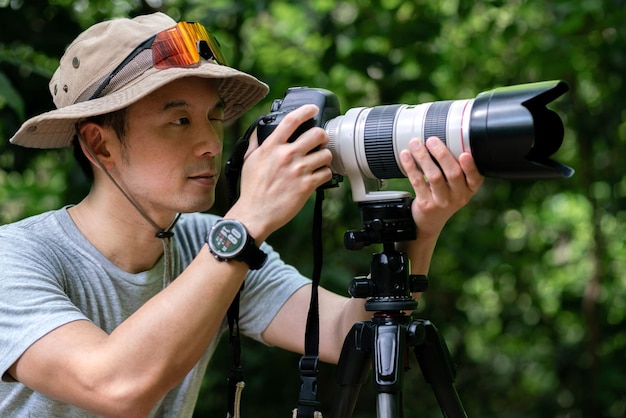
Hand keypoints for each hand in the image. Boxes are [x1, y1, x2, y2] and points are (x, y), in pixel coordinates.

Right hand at [228, 105, 332, 240]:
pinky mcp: (307, 186)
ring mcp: (298, 170)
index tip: (313, 108)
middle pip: (317, 134)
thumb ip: (257, 143)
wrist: (255, 213)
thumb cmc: (251, 189)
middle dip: (322, 136)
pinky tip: (318, 175)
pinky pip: (326, 173)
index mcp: (272, 147)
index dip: (306, 110)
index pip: (292, 120)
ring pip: (326, 154)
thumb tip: (261, 129)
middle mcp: (286, 155)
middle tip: (320, 141)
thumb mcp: (249, 160)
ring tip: (319, 161)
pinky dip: (325, 173)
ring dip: (325, 156)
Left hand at [400, 136, 482, 238]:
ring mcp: (442, 202)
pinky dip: (411, 166)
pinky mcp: (426, 204)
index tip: (465, 154)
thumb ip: (456, 167)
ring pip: (434, 176)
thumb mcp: (456, 186)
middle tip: (432, 140)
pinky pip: (417, 182)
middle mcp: (458, 196)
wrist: (429, 222)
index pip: (475, 178)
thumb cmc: (444, 196)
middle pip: (453, 173)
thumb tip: (444, 138)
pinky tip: (406, 156)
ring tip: (415, 143)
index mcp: (469, 189)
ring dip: (423, 157)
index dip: (470, 166)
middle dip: (442, 154)